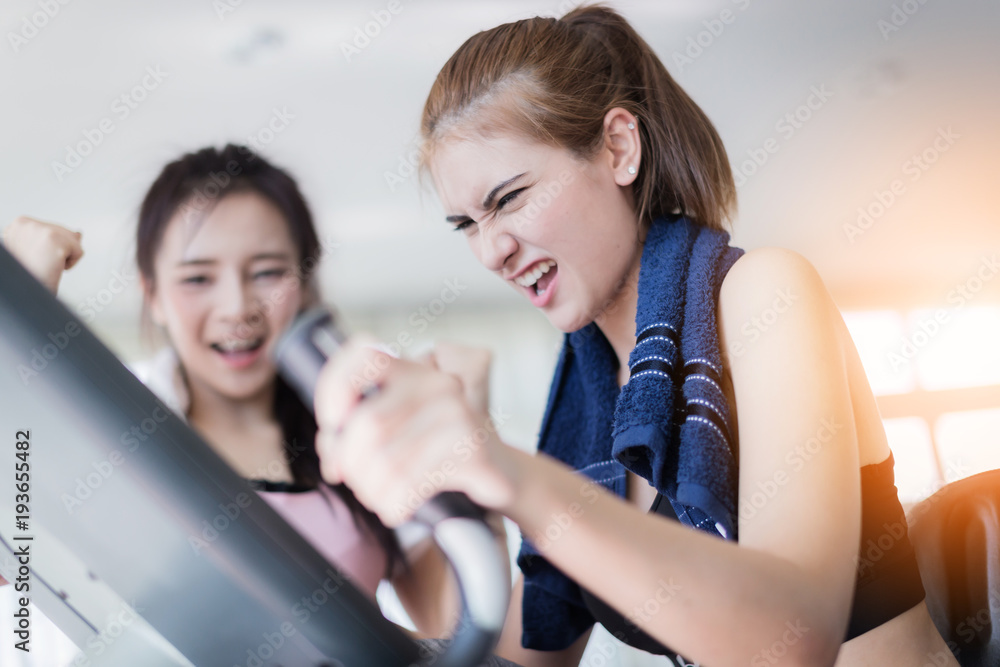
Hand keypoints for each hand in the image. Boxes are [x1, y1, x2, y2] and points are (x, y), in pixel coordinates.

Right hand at [2, 217, 83, 292]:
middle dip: (59, 250)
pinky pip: (79, 251)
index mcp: (20, 224)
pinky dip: (71, 264)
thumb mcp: (40, 250)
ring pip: (73, 240)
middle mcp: (27, 224)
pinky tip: (54, 268)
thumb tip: (79, 234)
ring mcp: (41, 230)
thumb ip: (57, 237)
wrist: (26, 293)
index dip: (50, 247)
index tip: (37, 257)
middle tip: (43, 262)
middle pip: (64, 232)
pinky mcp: (55, 240)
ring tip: (46, 265)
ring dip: (64, 257)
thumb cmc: (30, 275)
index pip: (51, 228)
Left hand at [314, 338, 514, 525]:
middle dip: (350, 462)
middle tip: (352, 480)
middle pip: (367, 423)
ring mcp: (458, 416)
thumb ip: (358, 430)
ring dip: (371, 490)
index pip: (364, 356)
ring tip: (378, 498)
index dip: (334, 388)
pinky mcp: (471, 451)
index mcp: (415, 372)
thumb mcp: (400, 430)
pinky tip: (398, 508)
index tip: (332, 425)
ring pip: (386, 460)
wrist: (502, 473)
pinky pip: (412, 483)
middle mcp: (438, 386)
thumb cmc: (439, 452)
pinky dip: (395, 504)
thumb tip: (332, 447)